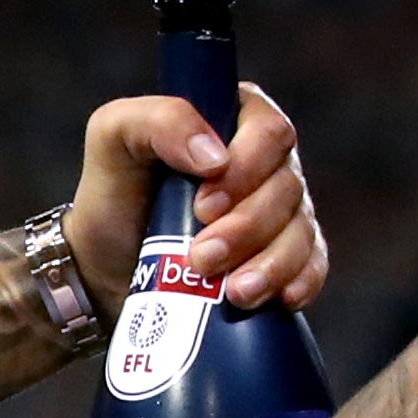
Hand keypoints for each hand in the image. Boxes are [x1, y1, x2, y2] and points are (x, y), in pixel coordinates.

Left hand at [63, 81, 324, 315]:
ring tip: (233, 292)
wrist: (105, 265)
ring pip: (300, 231)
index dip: (245, 170)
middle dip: (246, 228)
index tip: (202, 207)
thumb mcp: (113, 136)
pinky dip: (301, 281)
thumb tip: (214, 154)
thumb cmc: (113, 193)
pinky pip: (312, 265)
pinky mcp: (287, 254)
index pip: (270, 132)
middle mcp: (268, 161)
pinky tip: (282, 298)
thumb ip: (160, 120)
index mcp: (236, 120)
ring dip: (270, 263)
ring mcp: (282, 209)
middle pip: (287, 188)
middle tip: (200, 258)